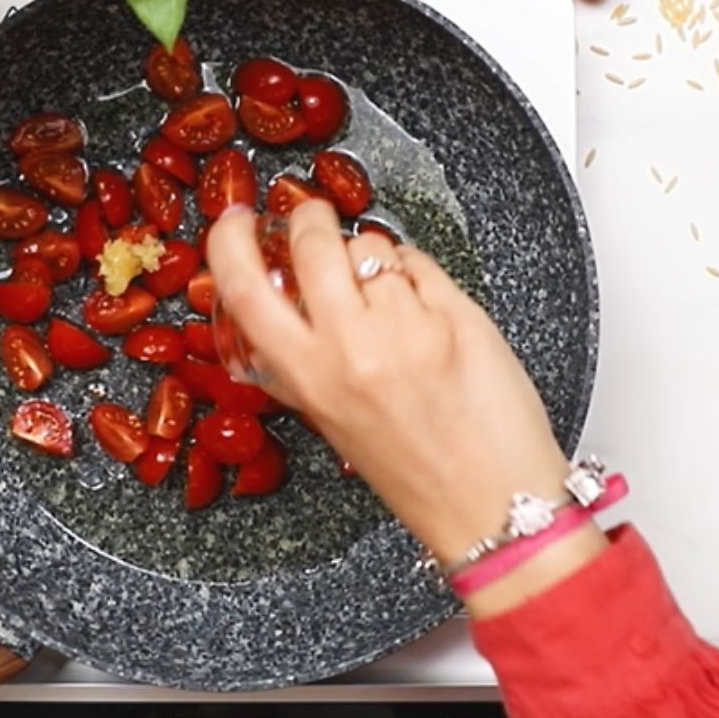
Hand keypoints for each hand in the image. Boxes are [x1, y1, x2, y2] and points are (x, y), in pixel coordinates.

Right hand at [207, 201, 573, 567]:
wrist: (490, 499)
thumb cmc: (413, 470)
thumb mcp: (330, 420)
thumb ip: (301, 362)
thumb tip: (283, 300)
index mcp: (306, 376)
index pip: (243, 288)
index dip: (229, 241)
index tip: (235, 220)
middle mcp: (349, 346)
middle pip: (314, 241)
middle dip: (312, 218)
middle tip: (316, 222)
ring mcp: (406, 325)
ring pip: (373, 246)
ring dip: (377, 259)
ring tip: (391, 300)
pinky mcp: (456, 315)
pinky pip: (421, 262)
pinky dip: (418, 275)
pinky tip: (426, 313)